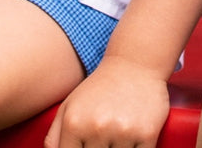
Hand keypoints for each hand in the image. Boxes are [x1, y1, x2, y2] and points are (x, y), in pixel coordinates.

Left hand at [44, 55, 169, 147]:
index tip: (86, 147)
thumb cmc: (99, 89)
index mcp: (73, 123)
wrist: (136, 61)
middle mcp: (97, 128)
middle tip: (101, 140)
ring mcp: (123, 131)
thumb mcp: (69, 106)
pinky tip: (133, 141)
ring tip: (116, 138)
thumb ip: (54, 138)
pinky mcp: (147, 133)